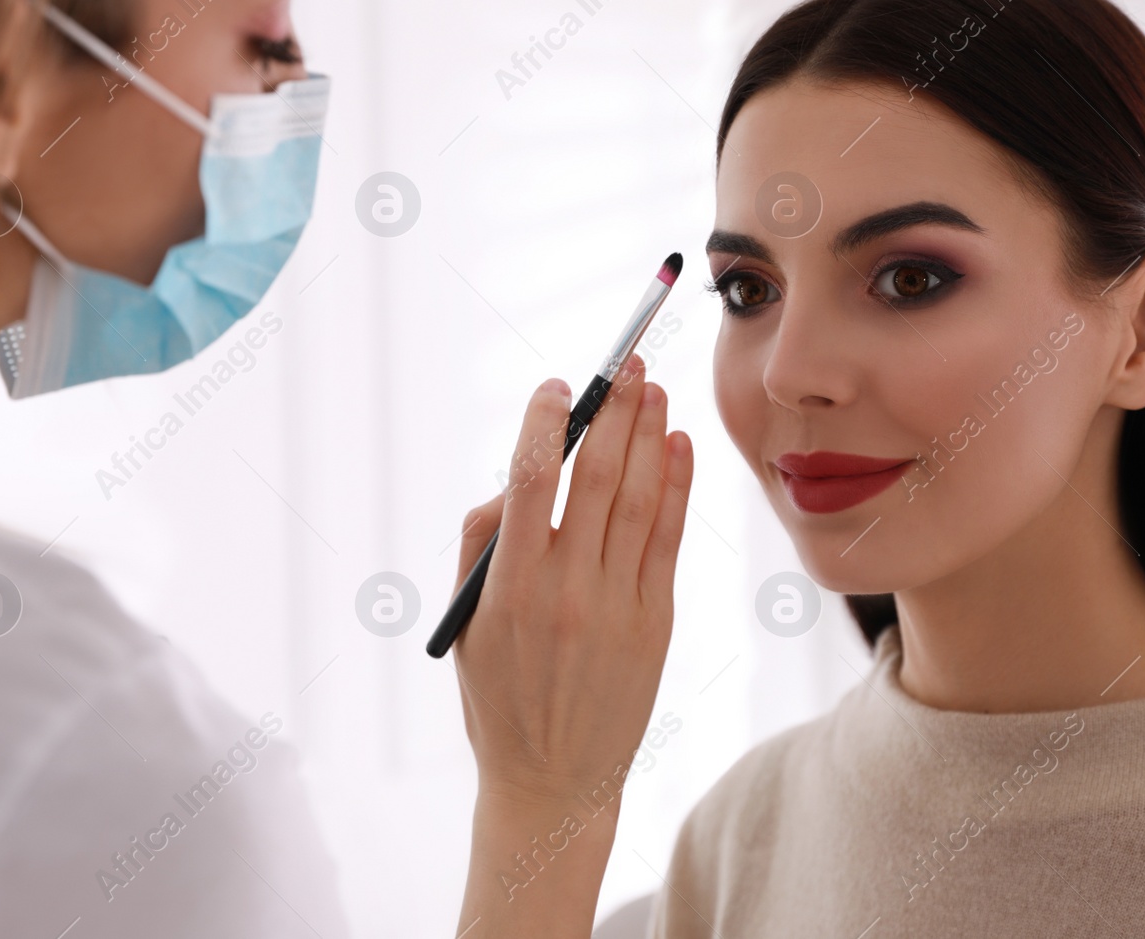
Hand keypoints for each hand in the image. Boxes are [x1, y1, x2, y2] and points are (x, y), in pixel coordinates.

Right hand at [451, 353, 692, 936]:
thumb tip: (518, 473)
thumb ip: (481, 544)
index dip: (545, 423)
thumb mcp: (466, 624)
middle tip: (626, 361)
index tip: (556, 385)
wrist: (556, 783)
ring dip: (650, 434)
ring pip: (641, 499)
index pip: (530, 481)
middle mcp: (568, 590)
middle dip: (613, 410)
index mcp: (510, 587)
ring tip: (655, 387)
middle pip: (597, 476)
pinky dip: (677, 485)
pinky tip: (678, 445)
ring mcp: (618, 606)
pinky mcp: (656, 621)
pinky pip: (670, 538)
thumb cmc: (501, 696)